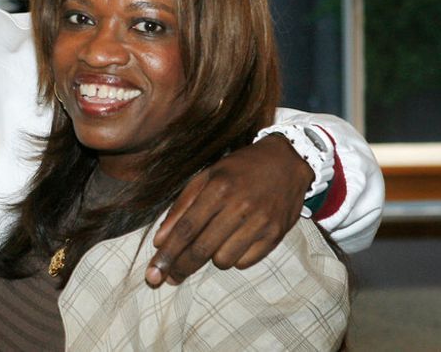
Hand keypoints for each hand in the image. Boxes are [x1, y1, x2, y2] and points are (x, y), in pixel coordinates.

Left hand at [145, 134, 313, 286]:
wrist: (287, 162)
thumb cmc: (239, 169)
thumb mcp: (206, 177)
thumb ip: (180, 207)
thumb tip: (160, 241)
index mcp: (219, 188)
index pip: (187, 229)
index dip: (168, 254)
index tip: (154, 272)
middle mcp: (240, 206)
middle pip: (202, 249)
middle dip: (182, 268)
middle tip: (170, 278)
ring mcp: (260, 222)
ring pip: (223, 260)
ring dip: (213, 257)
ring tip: (215, 240)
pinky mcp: (276, 235)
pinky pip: (245, 262)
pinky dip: (235, 257)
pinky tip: (235, 241)